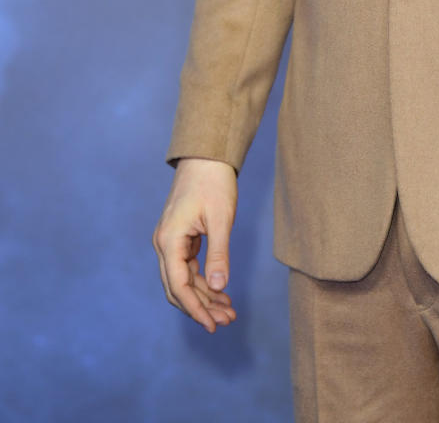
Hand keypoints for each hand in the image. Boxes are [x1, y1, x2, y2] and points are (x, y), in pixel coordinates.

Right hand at [153, 157, 238, 333]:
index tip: (213, 326)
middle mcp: (164, 244)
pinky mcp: (180, 239)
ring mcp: (170, 242)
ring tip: (229, 311)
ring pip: (184, 280)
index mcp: (169, 240)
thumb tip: (220, 287)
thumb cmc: (214, 183)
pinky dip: (204, 282)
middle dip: (201, 307)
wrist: (206, 156)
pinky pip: (188, 269)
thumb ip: (219, 254)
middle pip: (178, 288)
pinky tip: (222, 292)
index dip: (195, 309)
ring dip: (204, 297)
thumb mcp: (221, 219)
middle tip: (227, 320)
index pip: (178, 286)